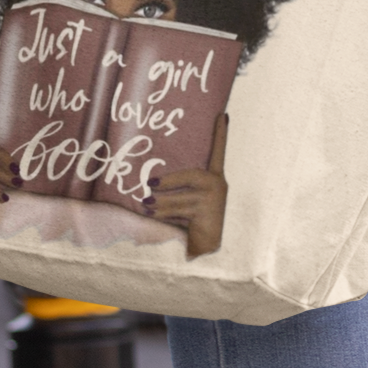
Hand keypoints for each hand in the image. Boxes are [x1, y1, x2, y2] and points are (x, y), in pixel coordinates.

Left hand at [145, 115, 227, 258]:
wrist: (208, 253)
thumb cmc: (195, 227)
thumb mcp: (188, 205)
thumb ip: (177, 193)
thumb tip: (148, 190)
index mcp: (216, 180)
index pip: (219, 152)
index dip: (221, 134)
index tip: (222, 114)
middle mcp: (219, 186)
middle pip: (190, 177)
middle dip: (168, 183)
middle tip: (148, 188)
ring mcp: (214, 200)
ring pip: (180, 199)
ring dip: (161, 205)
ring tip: (146, 205)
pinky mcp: (207, 213)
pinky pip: (178, 213)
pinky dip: (164, 216)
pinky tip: (155, 218)